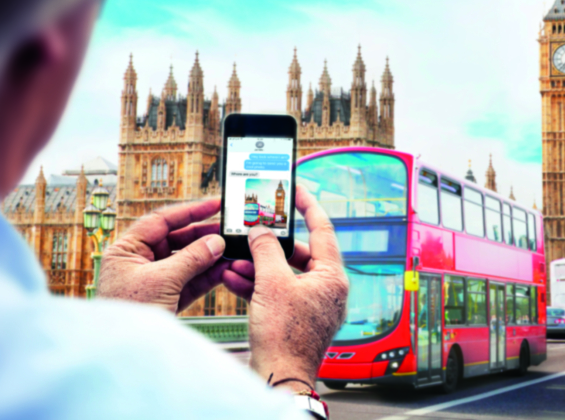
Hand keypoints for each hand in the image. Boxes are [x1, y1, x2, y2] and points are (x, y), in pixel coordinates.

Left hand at [97, 198, 244, 313]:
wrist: (123, 356)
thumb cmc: (129, 315)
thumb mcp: (161, 281)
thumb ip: (191, 258)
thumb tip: (215, 241)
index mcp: (127, 250)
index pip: (161, 221)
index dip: (189, 211)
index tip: (214, 205)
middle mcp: (139, 263)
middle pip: (176, 240)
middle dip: (203, 236)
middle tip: (228, 230)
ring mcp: (153, 282)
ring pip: (186, 262)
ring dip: (209, 257)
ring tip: (231, 250)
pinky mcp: (165, 301)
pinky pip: (190, 282)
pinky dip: (207, 276)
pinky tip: (225, 269)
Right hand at [222, 186, 348, 390]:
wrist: (279, 375)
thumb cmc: (285, 336)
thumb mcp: (272, 283)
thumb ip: (266, 250)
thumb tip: (261, 231)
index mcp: (332, 276)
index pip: (323, 229)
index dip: (307, 206)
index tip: (295, 189)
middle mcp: (326, 288)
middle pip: (298, 252)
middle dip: (270, 245)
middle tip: (254, 229)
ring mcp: (311, 304)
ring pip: (283, 273)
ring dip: (257, 265)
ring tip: (234, 259)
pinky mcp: (294, 317)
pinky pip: (276, 291)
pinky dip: (256, 284)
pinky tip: (233, 278)